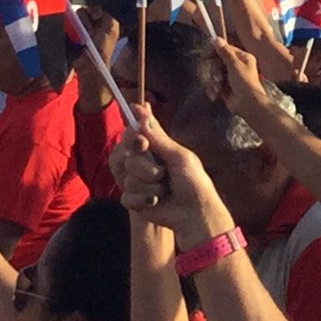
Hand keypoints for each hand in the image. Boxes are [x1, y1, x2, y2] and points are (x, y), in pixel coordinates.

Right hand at [112, 111, 228, 240]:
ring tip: (164, 190)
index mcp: (156, 148)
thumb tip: (142, 109)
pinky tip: (156, 202)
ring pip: (126, 178)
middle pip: (127, 157)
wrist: (194, 212)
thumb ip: (157, 136)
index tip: (142, 144)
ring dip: (148, 186)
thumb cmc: (193, 181)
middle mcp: (144, 163)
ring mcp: (137, 182)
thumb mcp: (178, 155)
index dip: (133, 138)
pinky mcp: (134, 200)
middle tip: (161, 174)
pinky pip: (126, 196)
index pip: (133, 135)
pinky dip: (143, 200)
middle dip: (145, 167)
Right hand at [211, 39, 273, 123]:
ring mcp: (230, 77)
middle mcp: (237, 66)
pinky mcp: (225, 87)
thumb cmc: (245, 83)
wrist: (247, 104)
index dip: (215, 52)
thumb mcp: (235, 65)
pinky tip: (215, 95)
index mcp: (242, 57)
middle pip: (218, 62)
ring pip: (214, 74)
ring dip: (214, 82)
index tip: (206, 56)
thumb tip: (217, 39)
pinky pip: (213, 84)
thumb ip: (225, 53)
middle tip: (218, 79)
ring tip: (219, 88)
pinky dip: (213, 89)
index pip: (226, 49)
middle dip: (215, 71)